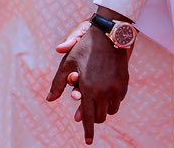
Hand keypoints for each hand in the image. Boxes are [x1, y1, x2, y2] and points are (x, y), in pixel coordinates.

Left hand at [47, 20, 130, 144]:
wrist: (108, 36)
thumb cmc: (84, 49)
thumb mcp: (67, 64)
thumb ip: (58, 84)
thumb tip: (49, 99)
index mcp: (88, 89)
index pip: (88, 117)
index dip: (88, 131)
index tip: (88, 141)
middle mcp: (103, 91)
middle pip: (101, 116)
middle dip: (95, 117)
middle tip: (90, 112)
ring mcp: (116, 87)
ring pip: (112, 110)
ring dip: (105, 109)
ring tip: (99, 102)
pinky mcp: (124, 82)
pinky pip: (119, 100)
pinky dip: (113, 100)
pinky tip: (107, 91)